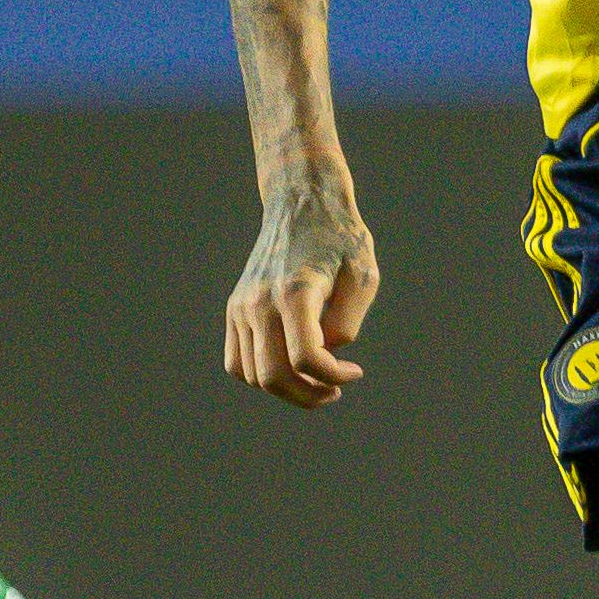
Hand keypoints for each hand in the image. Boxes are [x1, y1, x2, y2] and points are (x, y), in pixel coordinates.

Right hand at [224, 168, 378, 409]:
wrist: (301, 203)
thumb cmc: (340, 238)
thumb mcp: (363, 275)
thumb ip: (347, 322)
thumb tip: (325, 353)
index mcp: (295, 290)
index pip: (307, 358)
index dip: (334, 376)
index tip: (355, 372)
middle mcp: (260, 300)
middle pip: (273, 375)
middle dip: (309, 395)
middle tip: (335, 391)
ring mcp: (241, 306)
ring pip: (252, 375)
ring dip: (286, 390)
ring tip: (315, 382)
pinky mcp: (234, 308)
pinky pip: (236, 362)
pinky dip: (260, 377)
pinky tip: (289, 370)